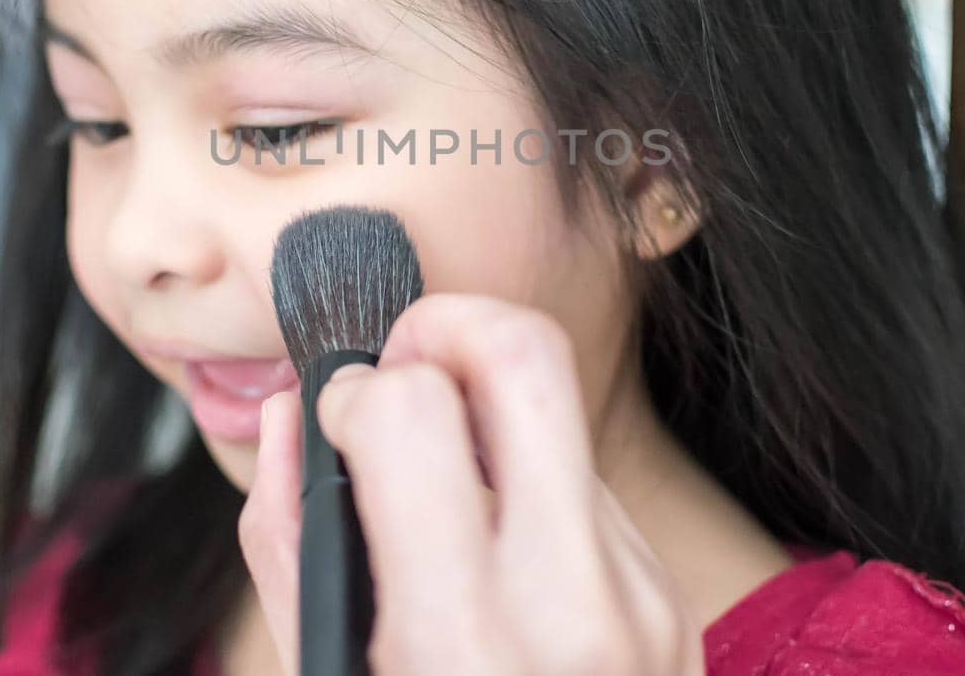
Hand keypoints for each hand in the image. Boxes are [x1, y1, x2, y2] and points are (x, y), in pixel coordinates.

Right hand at [238, 293, 703, 675]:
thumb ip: (293, 543)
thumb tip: (294, 414)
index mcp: (461, 639)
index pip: (409, 409)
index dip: (350, 389)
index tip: (334, 416)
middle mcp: (573, 604)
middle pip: (522, 352)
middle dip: (443, 325)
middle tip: (399, 369)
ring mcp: (641, 597)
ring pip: (559, 415)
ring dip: (483, 413)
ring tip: (433, 479)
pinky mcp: (670, 600)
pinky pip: (587, 490)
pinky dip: (526, 485)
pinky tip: (491, 553)